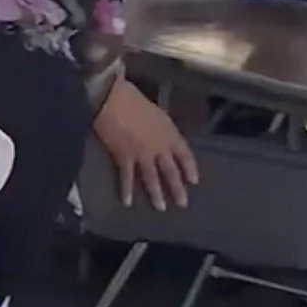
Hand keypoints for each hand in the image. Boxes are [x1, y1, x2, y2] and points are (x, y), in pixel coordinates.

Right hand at [92, 80, 198, 210]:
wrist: (112, 99)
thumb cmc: (133, 100)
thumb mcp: (155, 113)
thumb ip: (161, 129)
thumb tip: (161, 139)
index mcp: (169, 133)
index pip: (184, 154)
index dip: (189, 168)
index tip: (194, 181)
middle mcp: (159, 146)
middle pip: (171, 170)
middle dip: (177, 188)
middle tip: (182, 204)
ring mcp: (142, 154)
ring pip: (152, 178)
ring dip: (156, 194)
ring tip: (160, 208)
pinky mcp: (124, 157)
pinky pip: (126, 177)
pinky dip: (126, 191)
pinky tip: (127, 202)